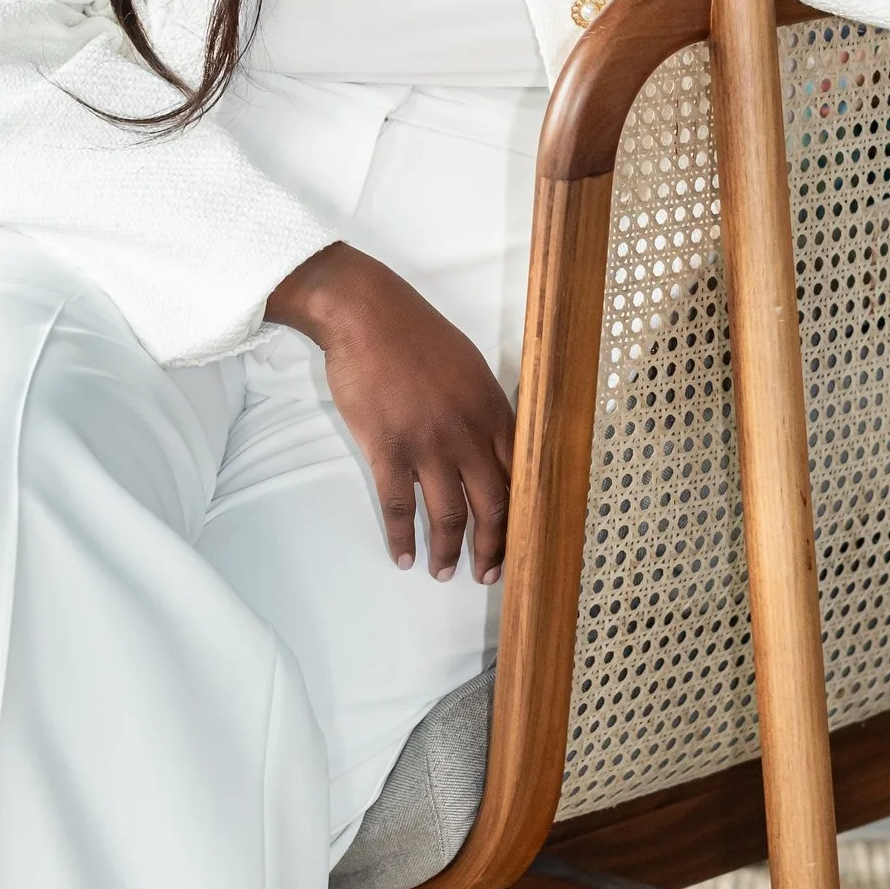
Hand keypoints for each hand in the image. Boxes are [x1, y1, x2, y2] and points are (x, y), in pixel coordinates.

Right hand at [265, 244, 513, 581]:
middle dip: (493, 547)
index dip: (522, 515)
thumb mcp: (470, 366)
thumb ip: (486, 409)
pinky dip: (402, 538)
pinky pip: (398, 507)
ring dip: (448, 552)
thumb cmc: (416, 334)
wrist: (367, 315)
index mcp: (493, 411)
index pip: (521, 476)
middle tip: (489, 574)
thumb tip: (493, 445)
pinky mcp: (388, 449)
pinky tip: (402, 557)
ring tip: (444, 573)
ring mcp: (428, 444)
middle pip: (491, 505)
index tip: (522, 541)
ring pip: (448, 515)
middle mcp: (468, 433)